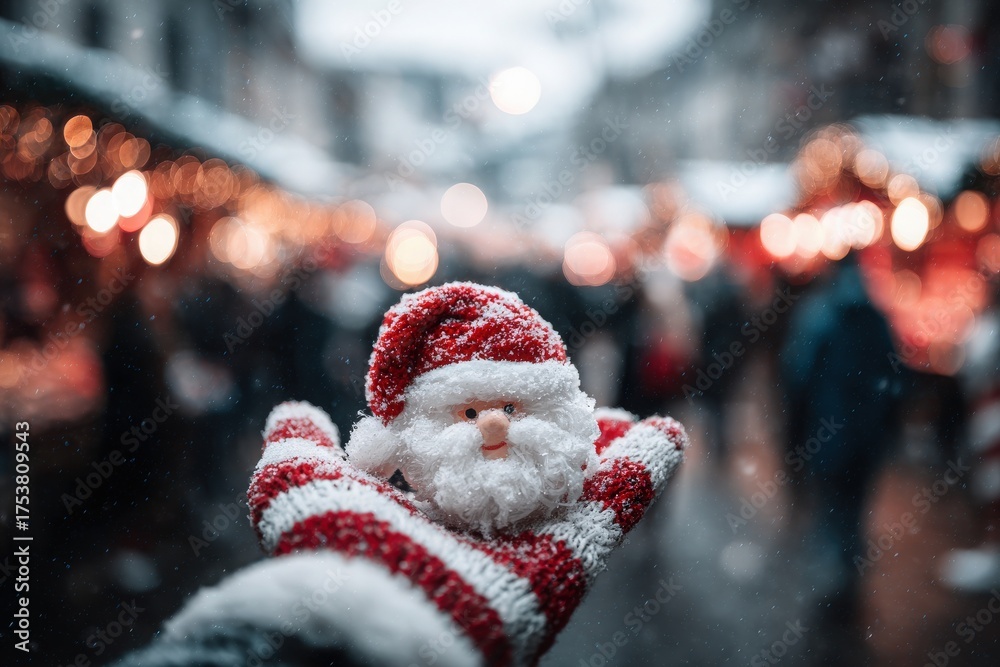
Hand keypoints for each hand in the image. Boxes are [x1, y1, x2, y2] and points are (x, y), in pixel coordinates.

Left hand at [248, 402, 684, 665]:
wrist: (374, 616)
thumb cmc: (333, 553)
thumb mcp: (298, 488)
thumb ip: (297, 450)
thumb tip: (295, 413)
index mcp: (429, 519)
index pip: (467, 464)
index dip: (486, 430)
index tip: (496, 394)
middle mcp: (484, 536)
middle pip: (532, 474)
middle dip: (553, 441)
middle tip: (570, 402)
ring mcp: (531, 548)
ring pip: (578, 489)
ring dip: (604, 453)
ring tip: (628, 420)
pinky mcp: (571, 560)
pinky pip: (615, 509)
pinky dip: (645, 472)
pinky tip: (667, 436)